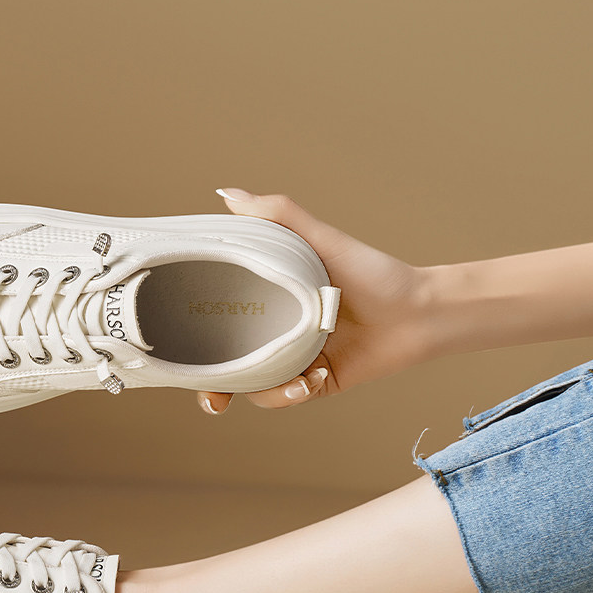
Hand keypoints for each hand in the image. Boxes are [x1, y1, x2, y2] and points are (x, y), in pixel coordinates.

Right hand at [198, 188, 430, 413]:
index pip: (216, 326)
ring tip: (294, 377)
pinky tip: (313, 377)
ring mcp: (292, 362)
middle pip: (227, 368)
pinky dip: (293, 392)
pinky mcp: (313, 384)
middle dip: (214, 390)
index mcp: (265, 303)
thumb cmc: (370, 271)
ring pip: (255, 389)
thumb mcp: (318, 239)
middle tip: (214, 398)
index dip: (193, 344)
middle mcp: (273, 334)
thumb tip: (225, 194)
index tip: (176, 352)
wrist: (417, 311)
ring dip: (266, 390)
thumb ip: (275, 215)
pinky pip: (287, 398)